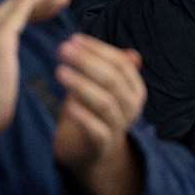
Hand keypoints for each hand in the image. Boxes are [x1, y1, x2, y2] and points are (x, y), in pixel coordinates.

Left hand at [53, 34, 146, 194]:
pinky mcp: (103, 146)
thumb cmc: (94, 113)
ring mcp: (119, 127)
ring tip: (59, 72)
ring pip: (105, 102)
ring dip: (82, 85)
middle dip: (87, 62)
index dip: (97, 48)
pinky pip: (97, 130)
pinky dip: (83, 117)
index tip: (73, 38)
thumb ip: (107, 65)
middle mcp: (132, 106)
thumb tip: (124, 47)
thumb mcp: (102, 86)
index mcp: (134, 88)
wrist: (94, 155)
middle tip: (63, 49)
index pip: (120, 62)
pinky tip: (67, 106)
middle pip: (112, 79)